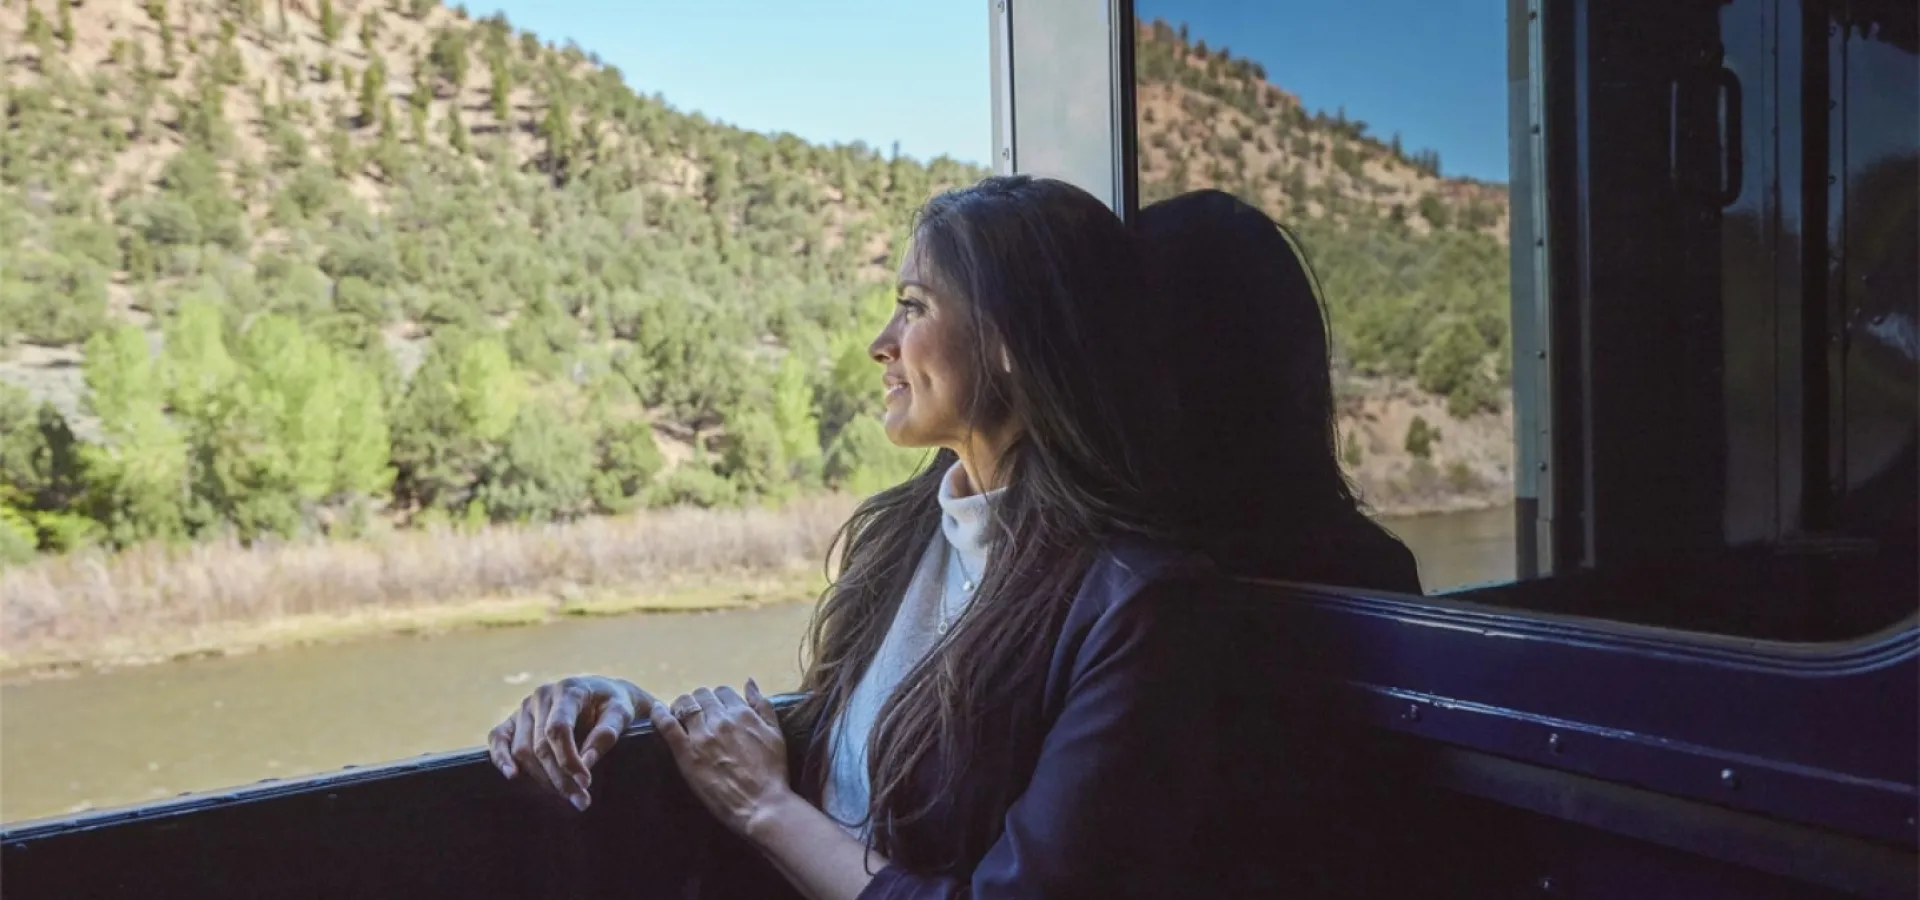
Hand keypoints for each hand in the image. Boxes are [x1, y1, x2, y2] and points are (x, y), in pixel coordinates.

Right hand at [487, 674, 655, 810]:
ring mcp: (525, 707)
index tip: (585, 783)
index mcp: (568, 690)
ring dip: (542, 778)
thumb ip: (606, 734)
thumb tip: (586, 763)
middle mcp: (541, 696)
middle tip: (581, 801)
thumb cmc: (614, 705)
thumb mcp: (621, 713)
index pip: (559, 729)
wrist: (603, 694)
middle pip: (540, 745)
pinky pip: (498, 738)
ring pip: (523, 750)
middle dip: (560, 777)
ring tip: (567, 796)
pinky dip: (501, 758)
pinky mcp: (514, 719)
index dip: (568, 759)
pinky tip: (513, 776)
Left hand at [650, 679, 792, 837]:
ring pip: (684, 704)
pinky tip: (656, 711)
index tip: (715, 710)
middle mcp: (721, 719)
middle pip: (702, 695)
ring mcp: (702, 735)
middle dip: (699, 702)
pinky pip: (667, 725)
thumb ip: (762, 706)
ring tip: (680, 717)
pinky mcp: (686, 753)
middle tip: (697, 716)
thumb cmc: (772, 773)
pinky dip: (659, 714)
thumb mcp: (776, 734)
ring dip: (681, 706)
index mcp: (743, 714)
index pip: (723, 692)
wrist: (762, 804)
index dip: (718, 699)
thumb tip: (749, 681)